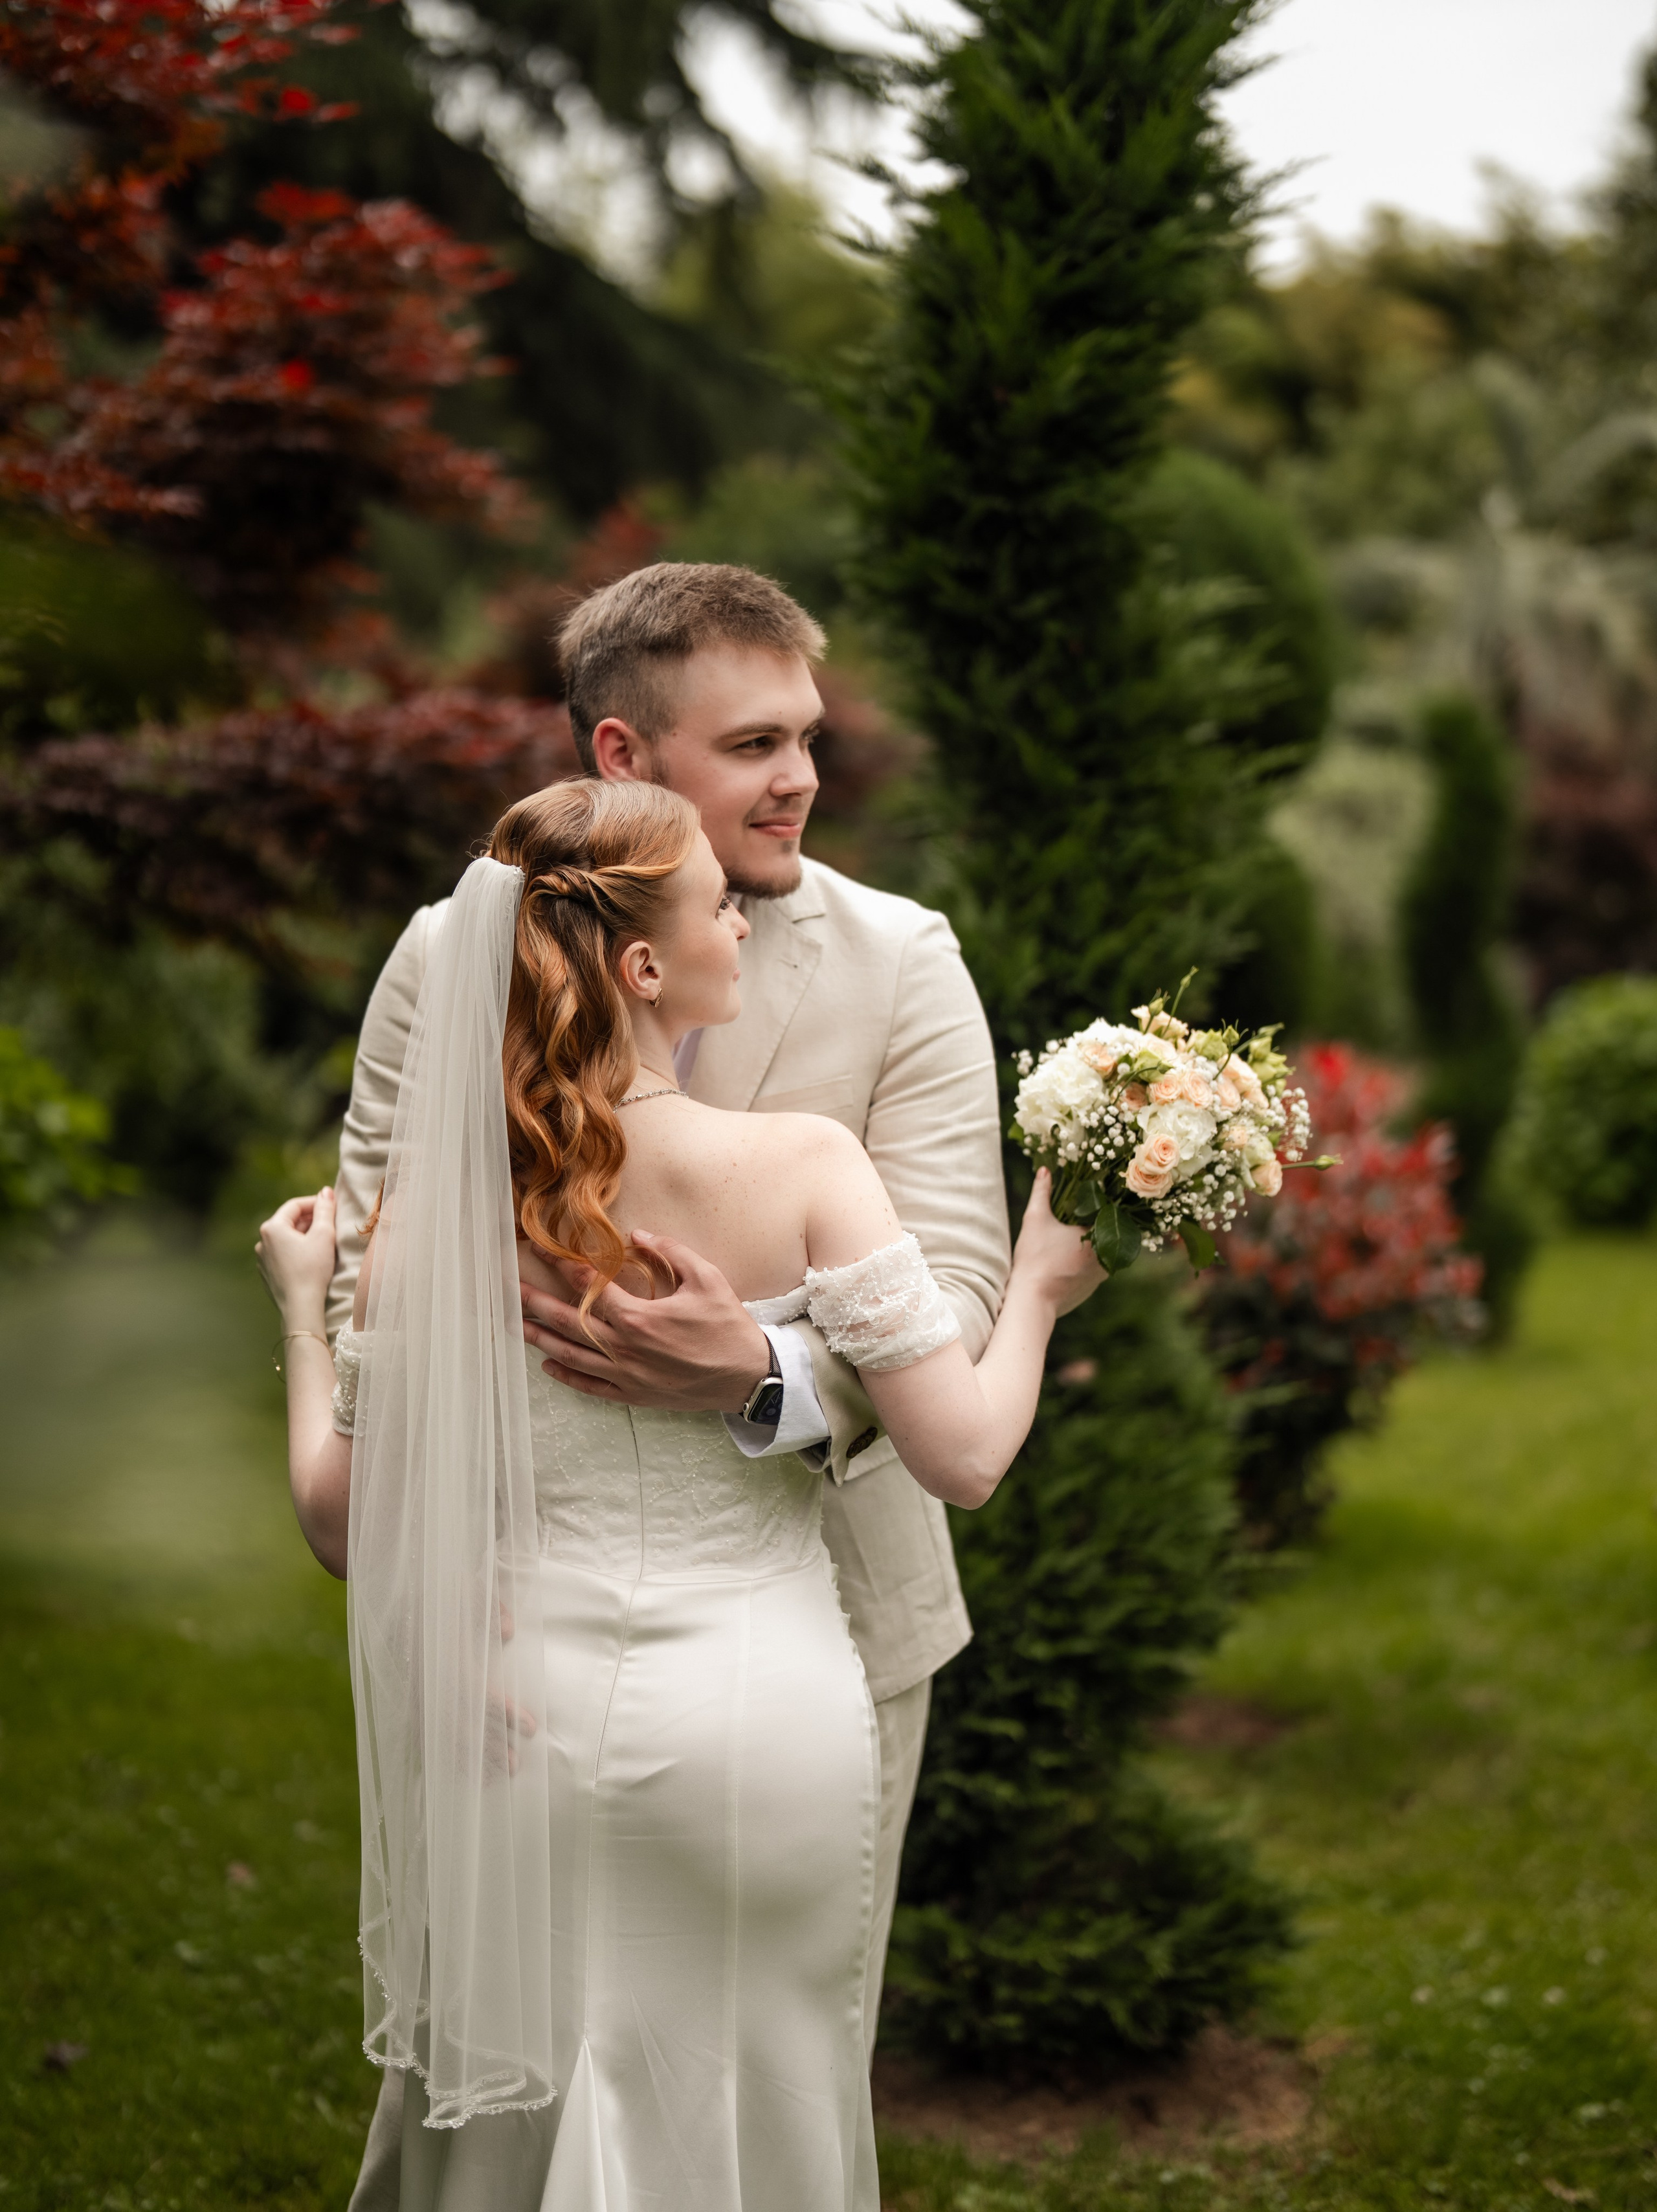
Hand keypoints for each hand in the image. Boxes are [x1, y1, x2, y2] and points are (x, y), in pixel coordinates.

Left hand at [256, 1188, 337, 1325]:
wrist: (300, 1307)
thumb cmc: (312, 1269)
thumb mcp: (323, 1235)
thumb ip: (325, 1210)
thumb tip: (326, 1192)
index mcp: (272, 1228)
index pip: (295, 1205)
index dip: (315, 1202)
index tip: (332, 1205)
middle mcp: (262, 1241)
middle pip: (289, 1222)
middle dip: (310, 1220)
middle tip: (331, 1224)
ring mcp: (262, 1259)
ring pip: (286, 1239)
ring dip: (304, 1236)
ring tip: (323, 1242)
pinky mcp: (267, 1274)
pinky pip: (283, 1255)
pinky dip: (296, 1251)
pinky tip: (311, 1260)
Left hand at [520, 1232, 771, 1411]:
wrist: (748, 1377)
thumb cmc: (728, 1326)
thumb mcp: (706, 1278)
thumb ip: (669, 1251)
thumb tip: (636, 1235)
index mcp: (638, 1316)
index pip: (588, 1285)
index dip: (562, 1264)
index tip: (541, 1249)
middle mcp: (624, 1347)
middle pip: (568, 1322)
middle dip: (535, 1303)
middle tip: (509, 1290)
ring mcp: (625, 1374)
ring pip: (572, 1355)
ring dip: (541, 1339)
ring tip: (516, 1325)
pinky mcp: (633, 1394)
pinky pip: (591, 1386)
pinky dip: (567, 1376)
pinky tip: (548, 1366)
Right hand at [1010, 1169, 1105, 1317]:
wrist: (1031, 1301)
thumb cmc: (1034, 1258)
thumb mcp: (1035, 1219)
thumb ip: (1041, 1192)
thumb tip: (1045, 1170)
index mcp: (1099, 1238)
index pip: (1111, 1215)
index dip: (1101, 1204)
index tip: (1092, 1196)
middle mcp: (1106, 1259)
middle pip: (1108, 1235)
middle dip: (1097, 1224)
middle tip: (1082, 1213)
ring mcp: (1100, 1277)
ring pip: (1102, 1254)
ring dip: (1093, 1244)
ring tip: (1075, 1234)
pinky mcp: (1090, 1290)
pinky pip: (1094, 1270)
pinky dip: (1085, 1263)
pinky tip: (1069, 1258)